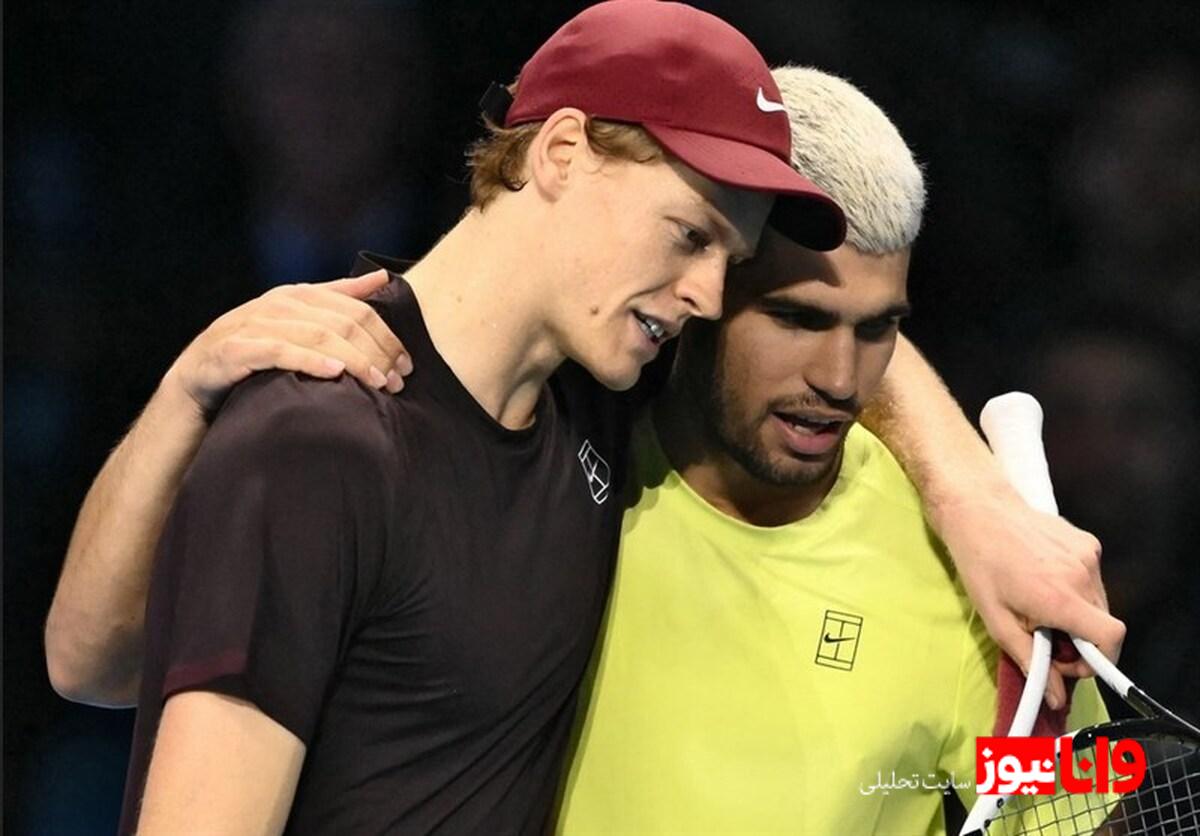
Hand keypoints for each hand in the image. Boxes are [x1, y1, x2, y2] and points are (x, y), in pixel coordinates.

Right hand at [165, 270, 411, 414]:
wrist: (195, 380)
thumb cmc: (253, 351)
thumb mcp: (297, 322)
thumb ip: (339, 298)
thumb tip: (382, 278)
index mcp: (297, 296)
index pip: (356, 310)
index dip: (386, 337)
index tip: (407, 365)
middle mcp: (277, 305)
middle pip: (342, 323)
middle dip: (376, 352)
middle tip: (397, 381)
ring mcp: (254, 325)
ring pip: (316, 335)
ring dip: (353, 360)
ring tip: (377, 382)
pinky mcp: (234, 350)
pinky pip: (278, 351)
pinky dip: (308, 360)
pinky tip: (333, 373)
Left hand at [931, 484, 1124, 708]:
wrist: (979, 510)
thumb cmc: (980, 566)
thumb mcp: (997, 621)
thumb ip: (1032, 661)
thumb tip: (1058, 698)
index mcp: (1061, 598)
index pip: (1111, 638)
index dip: (1100, 660)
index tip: (1071, 661)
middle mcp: (1083, 575)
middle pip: (1103, 624)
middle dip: (1081, 640)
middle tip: (1046, 636)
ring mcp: (1089, 555)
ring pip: (1099, 602)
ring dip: (1078, 614)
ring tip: (1041, 605)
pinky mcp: (1088, 541)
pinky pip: (1092, 578)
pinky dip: (1077, 589)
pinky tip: (1046, 578)